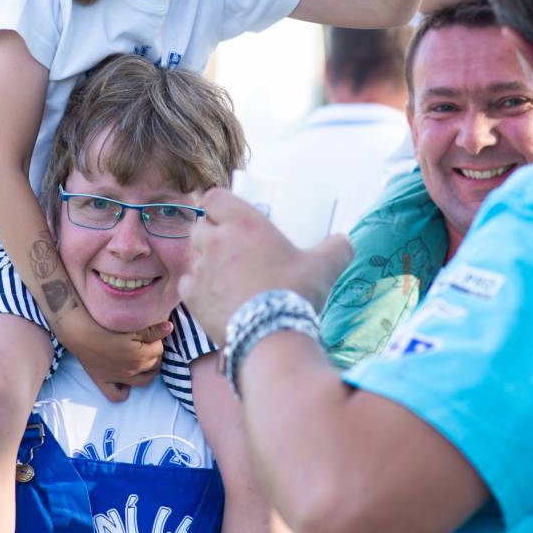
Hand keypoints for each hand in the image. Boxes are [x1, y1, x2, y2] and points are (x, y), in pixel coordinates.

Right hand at [59, 316, 171, 400]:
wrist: (79, 333)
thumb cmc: (105, 325)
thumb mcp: (132, 326)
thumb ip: (152, 330)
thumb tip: (170, 328)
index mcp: (142, 356)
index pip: (159, 349)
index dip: (158, 339)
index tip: (152, 333)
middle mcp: (133, 370)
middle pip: (154, 365)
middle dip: (155, 354)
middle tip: (150, 343)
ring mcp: (119, 378)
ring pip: (143, 381)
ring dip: (149, 372)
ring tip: (147, 362)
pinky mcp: (104, 381)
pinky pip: (117, 395)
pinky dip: (124, 392)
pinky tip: (126, 384)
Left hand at [180, 190, 352, 339]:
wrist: (270, 335)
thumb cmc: (294, 292)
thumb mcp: (325, 266)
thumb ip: (337, 247)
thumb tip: (344, 241)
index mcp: (242, 223)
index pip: (213, 198)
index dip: (218, 205)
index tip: (227, 216)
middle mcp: (215, 241)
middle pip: (201, 227)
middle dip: (212, 234)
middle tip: (231, 249)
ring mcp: (200, 269)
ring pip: (194, 256)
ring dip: (206, 262)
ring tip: (226, 277)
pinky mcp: (191, 296)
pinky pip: (188, 284)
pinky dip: (198, 288)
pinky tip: (216, 297)